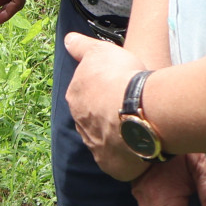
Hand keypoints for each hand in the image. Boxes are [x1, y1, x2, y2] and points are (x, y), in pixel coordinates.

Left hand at [63, 33, 149, 181]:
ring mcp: (94, 146)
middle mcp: (79, 123)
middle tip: (127, 108)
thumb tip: (67, 40)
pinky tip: (138, 146)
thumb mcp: (99, 50)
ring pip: (103, 139)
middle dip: (105, 114)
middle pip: (91, 118)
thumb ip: (80, 46)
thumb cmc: (119, 77)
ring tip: (135, 127)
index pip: (84, 93)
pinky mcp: (110, 165)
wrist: (138, 111)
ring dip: (114, 134)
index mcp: (75, 96)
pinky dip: (125, 154)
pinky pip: (116, 159)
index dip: (102, 90)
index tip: (116, 89)